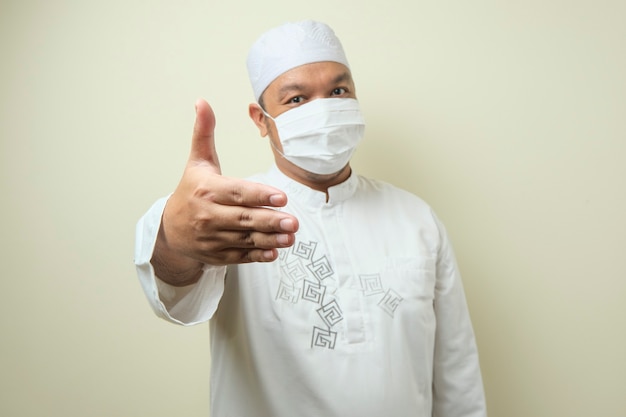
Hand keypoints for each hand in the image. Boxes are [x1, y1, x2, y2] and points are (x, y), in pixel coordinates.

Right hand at [151, 99, 298, 285]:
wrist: (169, 230)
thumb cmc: (190, 191)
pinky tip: (274, 252)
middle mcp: (208, 215)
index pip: (237, 192)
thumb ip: (204, 133)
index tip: (281, 197)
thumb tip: (202, 102)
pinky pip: (240, 256)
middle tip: (293, 221)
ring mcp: (212, 237)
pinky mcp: (217, 255)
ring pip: (245, 238)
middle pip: (244, 218)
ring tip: (290, 237)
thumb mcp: (197, 162)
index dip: (259, 195)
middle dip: (270, 220)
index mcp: (206, 190)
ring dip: (269, 239)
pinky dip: (257, 256)